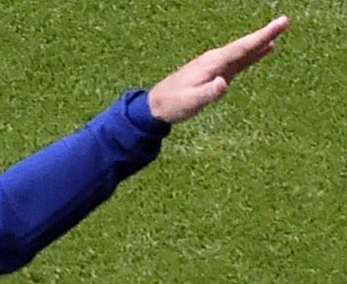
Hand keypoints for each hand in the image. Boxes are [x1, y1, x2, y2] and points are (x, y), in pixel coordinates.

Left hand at [148, 15, 288, 123]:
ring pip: (242, 52)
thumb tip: (224, 84)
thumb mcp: (191, 101)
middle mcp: (214, 60)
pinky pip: (237, 61)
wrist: (156, 106)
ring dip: (259, 43)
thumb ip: (208, 93)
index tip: (280, 24)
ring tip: (277, 34)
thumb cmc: (173, 104)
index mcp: (212, 63)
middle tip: (285, 21)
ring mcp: (214, 66)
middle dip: (265, 34)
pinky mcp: (214, 74)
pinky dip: (251, 55)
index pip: (242, 47)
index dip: (262, 36)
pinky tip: (261, 52)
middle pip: (244, 45)